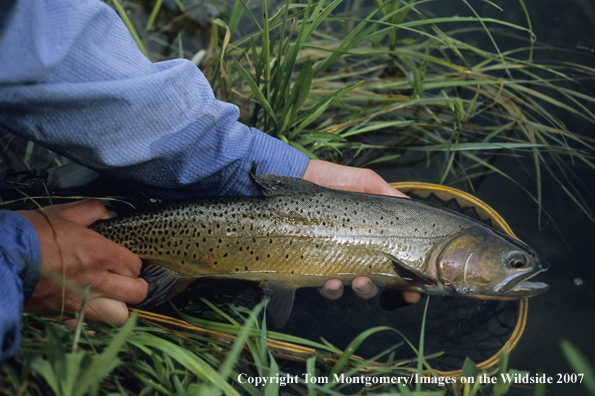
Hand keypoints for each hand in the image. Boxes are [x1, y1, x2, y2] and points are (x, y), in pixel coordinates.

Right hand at [19, 200, 147, 325]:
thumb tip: (110, 214)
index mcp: (101, 254)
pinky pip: (91, 328)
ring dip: (119, 307)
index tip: (125, 261)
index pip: (136, 266)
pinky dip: (95, 323)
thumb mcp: (62, 213)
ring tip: (112, 298)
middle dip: (136, 287)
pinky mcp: (63, 317)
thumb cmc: (29, 233)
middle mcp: (96, 281)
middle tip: (126, 281)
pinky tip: (90, 310)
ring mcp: (81, 302)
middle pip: (137, 294)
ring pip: (119, 316)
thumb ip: (92, 211)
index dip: (133, 263)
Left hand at [302, 160, 420, 303]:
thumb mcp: (367, 182)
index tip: (415, 292)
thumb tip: (411, 206)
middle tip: (374, 280)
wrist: (300, 176)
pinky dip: (331, 290)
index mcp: (373, 238)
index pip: (396, 266)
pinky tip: (331, 281)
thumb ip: (390, 195)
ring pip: (351, 288)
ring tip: (358, 281)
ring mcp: (334, 261)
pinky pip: (324, 288)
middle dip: (378, 288)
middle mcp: (355, 253)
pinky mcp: (312, 265)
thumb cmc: (335, 180)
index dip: (408, 282)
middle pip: (374, 283)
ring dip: (360, 290)